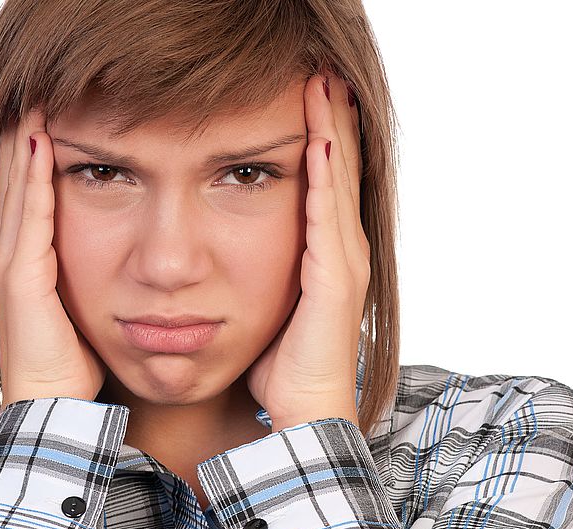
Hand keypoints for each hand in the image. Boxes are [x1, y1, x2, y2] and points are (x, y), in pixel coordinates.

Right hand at [0, 108, 106, 407]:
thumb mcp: (85, 310)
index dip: (39, 156)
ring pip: (19, 191)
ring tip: (35, 101)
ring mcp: (11, 266)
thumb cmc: (74, 365)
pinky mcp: (20, 280)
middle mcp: (12, 256)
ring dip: (26, 145)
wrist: (53, 410)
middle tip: (38, 93)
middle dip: (28, 138)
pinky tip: (41, 143)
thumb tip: (127, 261)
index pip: (33, 195)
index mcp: (29, 262)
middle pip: (19, 183)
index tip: (55, 116)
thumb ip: (94, 278)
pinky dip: (33, 178)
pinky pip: (30, 218)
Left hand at [246, 71, 369, 430]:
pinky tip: (318, 142)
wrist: (306, 411)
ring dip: (333, 132)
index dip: (320, 136)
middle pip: (339, 170)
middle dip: (331, 119)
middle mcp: (342, 251)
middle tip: (321, 73)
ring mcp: (343, 264)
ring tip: (324, 87)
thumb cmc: (283, 366)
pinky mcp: (334, 282)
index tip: (307, 94)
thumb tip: (229, 253)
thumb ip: (263, 270)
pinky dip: (325, 179)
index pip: (324, 182)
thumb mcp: (268, 304)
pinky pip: (328, 219)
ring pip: (338, 184)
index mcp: (325, 254)